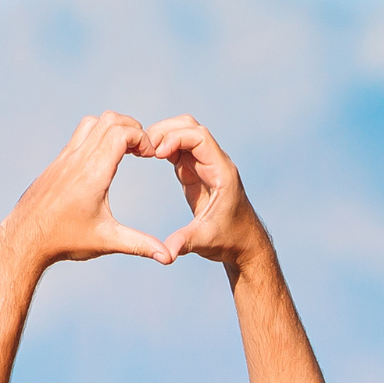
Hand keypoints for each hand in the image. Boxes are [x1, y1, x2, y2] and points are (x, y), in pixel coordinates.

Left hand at [0, 111, 173, 271]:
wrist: (23, 241)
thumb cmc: (64, 241)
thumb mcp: (106, 241)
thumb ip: (139, 244)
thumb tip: (168, 258)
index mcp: (93, 173)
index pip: (122, 132)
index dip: (143, 137)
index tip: (150, 155)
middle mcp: (78, 160)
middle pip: (110, 120)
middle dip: (133, 128)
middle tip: (142, 150)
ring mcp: (64, 159)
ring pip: (92, 123)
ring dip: (113, 128)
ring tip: (124, 150)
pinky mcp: (55, 164)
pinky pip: (78, 136)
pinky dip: (96, 137)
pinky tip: (102, 161)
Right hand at [144, 117, 269, 268]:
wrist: (241, 242)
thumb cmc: (229, 239)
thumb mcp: (205, 241)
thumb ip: (184, 243)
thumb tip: (165, 254)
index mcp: (221, 171)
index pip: (200, 137)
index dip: (176, 138)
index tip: (156, 154)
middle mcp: (214, 162)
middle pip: (190, 127)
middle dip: (166, 130)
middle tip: (142, 146)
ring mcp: (204, 165)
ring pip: (183, 134)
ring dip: (163, 136)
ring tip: (142, 150)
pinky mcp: (195, 173)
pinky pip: (178, 150)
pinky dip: (162, 148)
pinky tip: (147, 156)